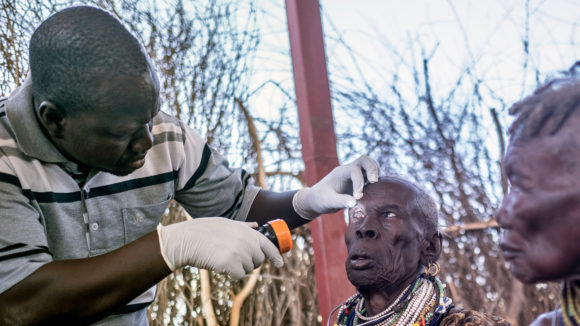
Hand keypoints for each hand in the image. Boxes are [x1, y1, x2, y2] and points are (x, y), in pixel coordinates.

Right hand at [157, 217, 282, 279]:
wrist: (188, 239)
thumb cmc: (204, 231)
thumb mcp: (227, 223)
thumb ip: (244, 226)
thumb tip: (256, 225)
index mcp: (247, 231)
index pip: (268, 245)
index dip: (275, 256)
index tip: (280, 264)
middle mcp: (247, 241)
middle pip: (258, 260)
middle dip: (249, 262)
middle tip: (232, 257)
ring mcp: (240, 252)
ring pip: (248, 269)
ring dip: (237, 268)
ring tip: (222, 257)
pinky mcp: (231, 264)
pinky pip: (238, 276)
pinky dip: (230, 274)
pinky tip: (219, 265)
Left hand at [292, 155, 378, 219]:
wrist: (316, 200)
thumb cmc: (321, 200)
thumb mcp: (328, 202)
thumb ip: (340, 201)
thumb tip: (355, 202)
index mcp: (340, 173)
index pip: (354, 170)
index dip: (359, 182)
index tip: (358, 197)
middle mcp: (348, 171)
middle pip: (364, 160)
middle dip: (372, 168)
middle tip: (374, 181)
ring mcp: (354, 175)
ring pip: (369, 165)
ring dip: (375, 172)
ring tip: (376, 184)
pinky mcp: (358, 181)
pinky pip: (370, 175)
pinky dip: (375, 179)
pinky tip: (375, 191)